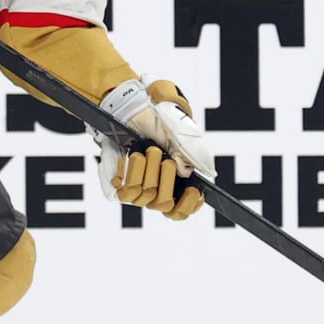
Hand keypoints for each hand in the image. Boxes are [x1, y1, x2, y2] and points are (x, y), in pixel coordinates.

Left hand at [95, 77, 212, 220]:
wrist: (137, 112)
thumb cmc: (163, 126)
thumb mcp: (184, 136)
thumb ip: (197, 154)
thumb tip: (204, 174)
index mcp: (177, 186)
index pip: (181, 212)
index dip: (188, 205)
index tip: (193, 188)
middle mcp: (156, 192)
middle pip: (164, 204)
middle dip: (166, 177)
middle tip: (165, 158)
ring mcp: (137, 191)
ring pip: (144, 196)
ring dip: (148, 169)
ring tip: (148, 150)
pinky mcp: (119, 185)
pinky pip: (125, 192)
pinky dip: (131, 171)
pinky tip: (134, 155)